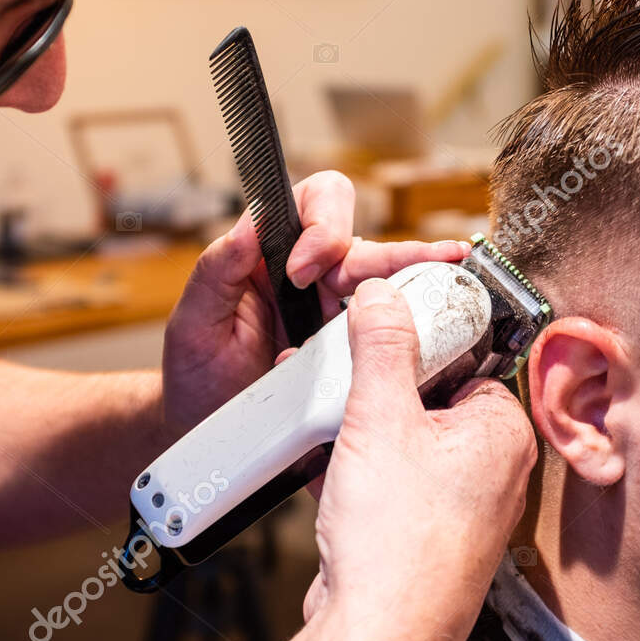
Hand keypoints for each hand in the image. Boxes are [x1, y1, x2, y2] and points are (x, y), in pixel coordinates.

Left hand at [161, 170, 468, 438]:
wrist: (212, 437)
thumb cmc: (197, 379)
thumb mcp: (193, 325)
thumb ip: (215, 271)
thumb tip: (249, 223)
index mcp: (270, 254)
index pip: (311, 203)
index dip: (320, 226)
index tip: (299, 272)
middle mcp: (309, 275)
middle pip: (361, 236)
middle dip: (377, 253)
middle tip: (360, 280)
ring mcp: (337, 310)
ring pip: (386, 277)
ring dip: (410, 273)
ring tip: (444, 266)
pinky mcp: (356, 347)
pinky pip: (393, 323)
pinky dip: (420, 310)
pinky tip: (446, 300)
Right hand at [302, 278, 537, 640]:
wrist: (375, 639)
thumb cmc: (397, 542)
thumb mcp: (380, 417)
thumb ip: (382, 347)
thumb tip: (384, 296)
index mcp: (503, 433)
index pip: (468, 357)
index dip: (419, 339)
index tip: (379, 326)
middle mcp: (492, 471)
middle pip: (430, 398)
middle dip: (378, 386)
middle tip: (339, 374)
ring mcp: (458, 508)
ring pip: (404, 442)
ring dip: (359, 428)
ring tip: (324, 420)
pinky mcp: (421, 537)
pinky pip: (388, 482)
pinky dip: (355, 470)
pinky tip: (320, 465)